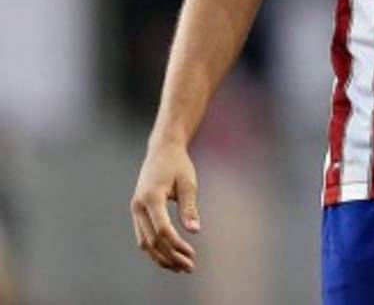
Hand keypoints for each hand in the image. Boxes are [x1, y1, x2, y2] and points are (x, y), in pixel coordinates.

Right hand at [130, 141, 200, 272]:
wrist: (162, 149)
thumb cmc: (178, 164)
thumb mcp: (188, 183)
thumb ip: (189, 207)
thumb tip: (194, 231)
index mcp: (151, 197)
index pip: (162, 229)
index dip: (176, 244)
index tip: (191, 254)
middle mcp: (138, 206)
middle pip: (151, 240)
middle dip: (170, 256)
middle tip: (188, 267)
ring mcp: (135, 209)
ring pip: (144, 242)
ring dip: (161, 257)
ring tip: (180, 267)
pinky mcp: (138, 211)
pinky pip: (143, 236)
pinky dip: (155, 248)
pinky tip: (170, 255)